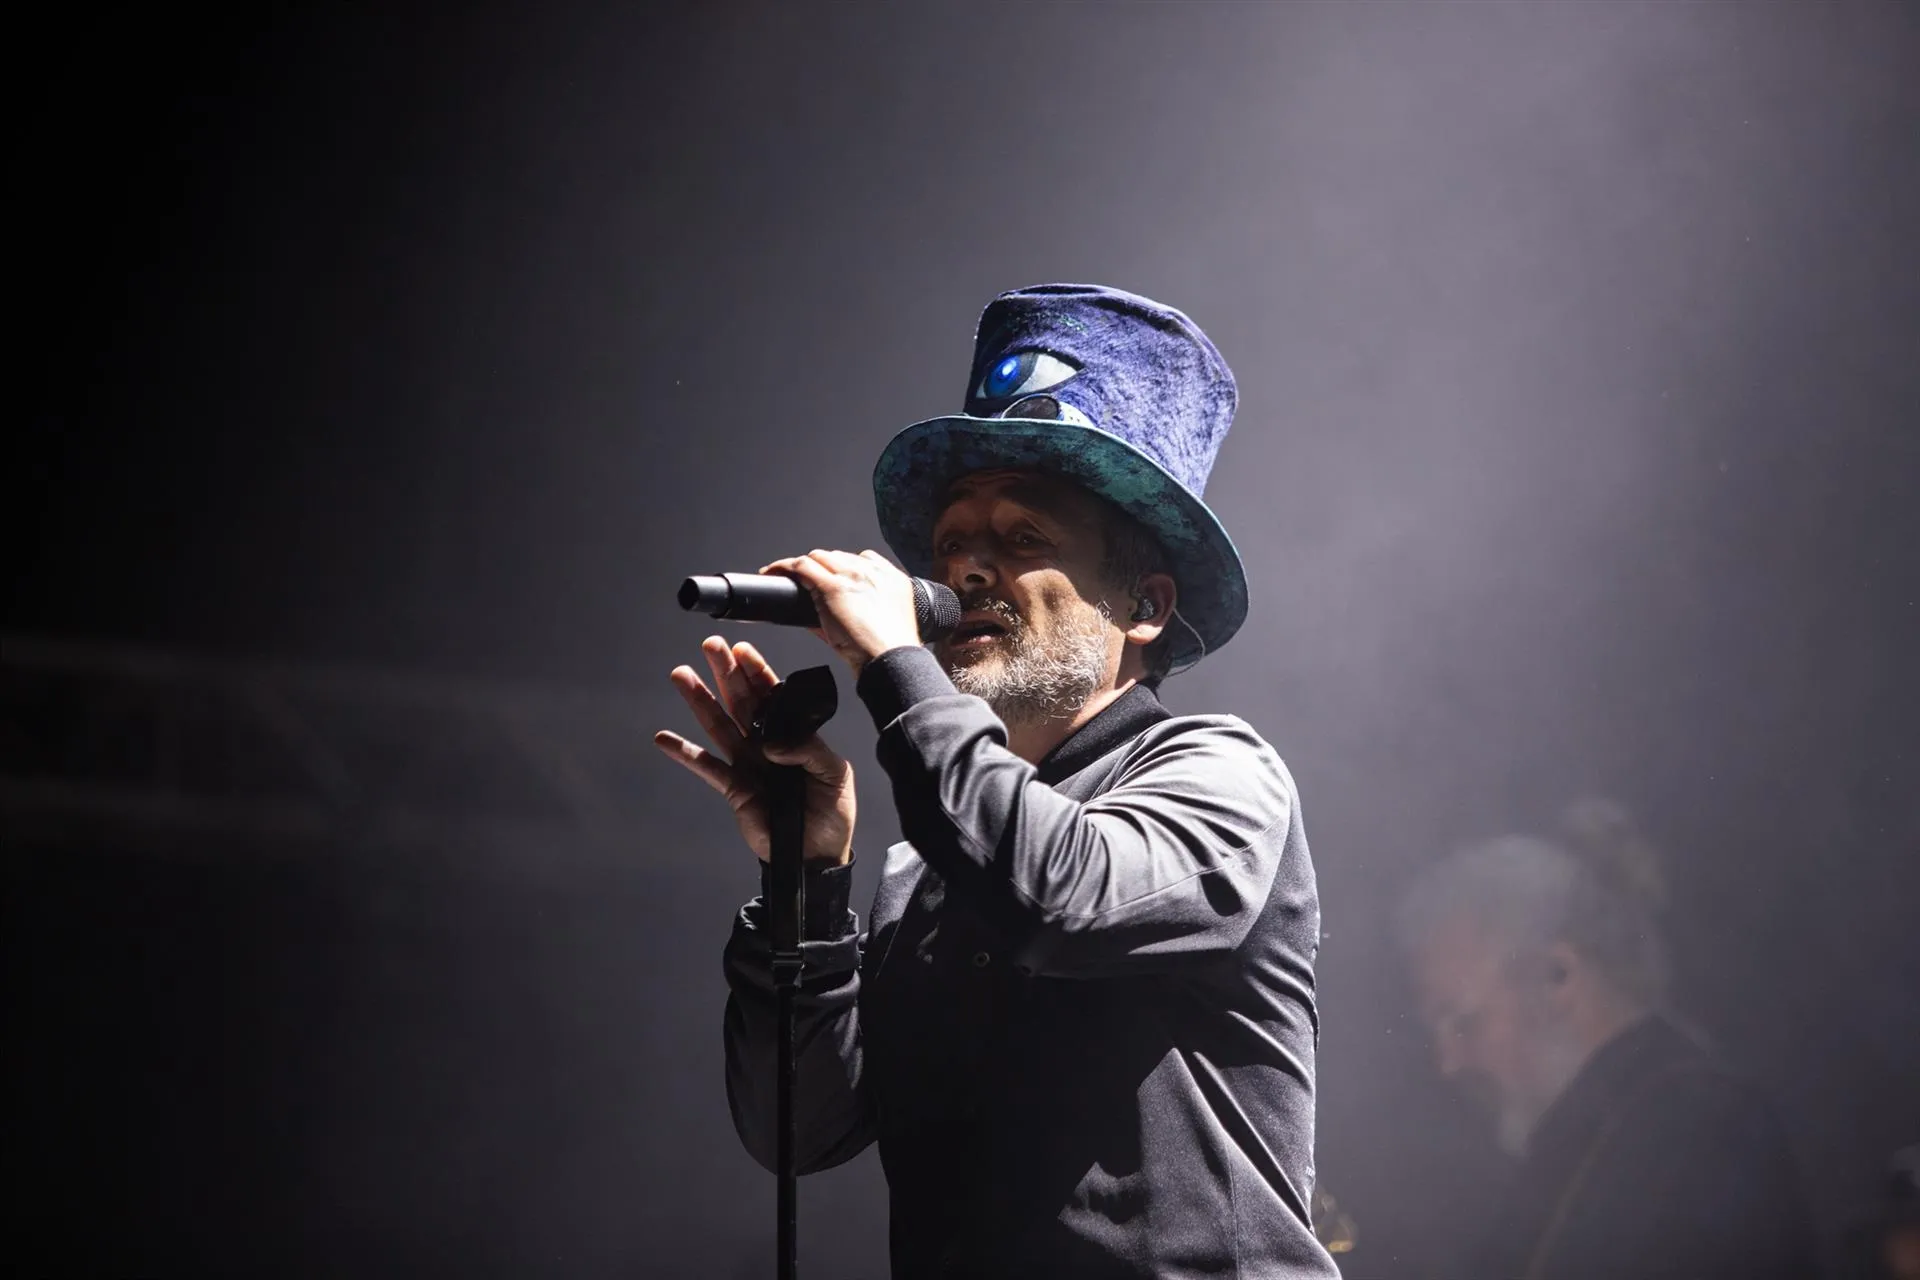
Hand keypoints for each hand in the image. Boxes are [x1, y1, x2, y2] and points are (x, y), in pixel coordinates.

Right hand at [654, 636, 855, 865]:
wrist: (817, 857)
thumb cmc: (832, 815)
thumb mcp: (835, 775)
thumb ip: (809, 751)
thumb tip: (772, 743)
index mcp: (794, 736)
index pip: (773, 696)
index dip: (758, 672)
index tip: (743, 650)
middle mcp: (767, 744)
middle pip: (742, 702)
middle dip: (727, 672)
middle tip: (710, 645)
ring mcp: (748, 764)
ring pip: (720, 725)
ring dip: (700, 700)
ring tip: (681, 675)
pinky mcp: (733, 788)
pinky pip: (706, 767)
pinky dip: (684, 753)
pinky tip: (664, 738)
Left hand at [759, 548, 921, 673]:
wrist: (890, 661)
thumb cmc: (888, 653)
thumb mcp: (882, 625)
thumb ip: (861, 613)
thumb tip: (825, 617)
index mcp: (891, 580)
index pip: (861, 561)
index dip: (841, 567)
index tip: (830, 576)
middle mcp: (871, 573)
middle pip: (837, 557)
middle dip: (821, 567)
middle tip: (806, 581)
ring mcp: (851, 577)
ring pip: (818, 558)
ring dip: (802, 565)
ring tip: (784, 575)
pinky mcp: (832, 587)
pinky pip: (801, 566)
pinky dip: (783, 567)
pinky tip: (772, 572)